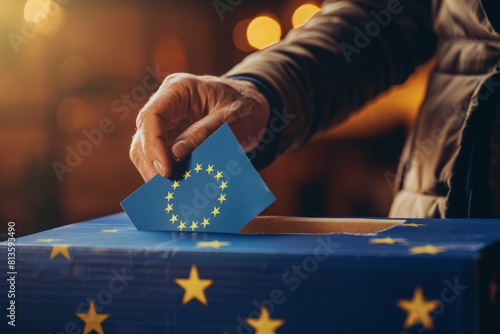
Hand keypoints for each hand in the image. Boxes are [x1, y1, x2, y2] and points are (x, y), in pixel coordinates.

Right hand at [130, 73, 270, 180]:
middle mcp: (167, 104)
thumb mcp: (232, 118)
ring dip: (154, 170)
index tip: (166, 171)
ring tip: (170, 191)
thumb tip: (176, 154)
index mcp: (179, 89)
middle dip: (151, 162)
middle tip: (167, 187)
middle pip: (143, 134)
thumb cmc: (245, 106)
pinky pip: (160, 156)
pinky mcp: (172, 138)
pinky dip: (165, 172)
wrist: (254, 108)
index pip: (152, 116)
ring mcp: (168, 121)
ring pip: (145, 148)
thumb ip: (205, 133)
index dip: (153, 145)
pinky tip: (175, 187)